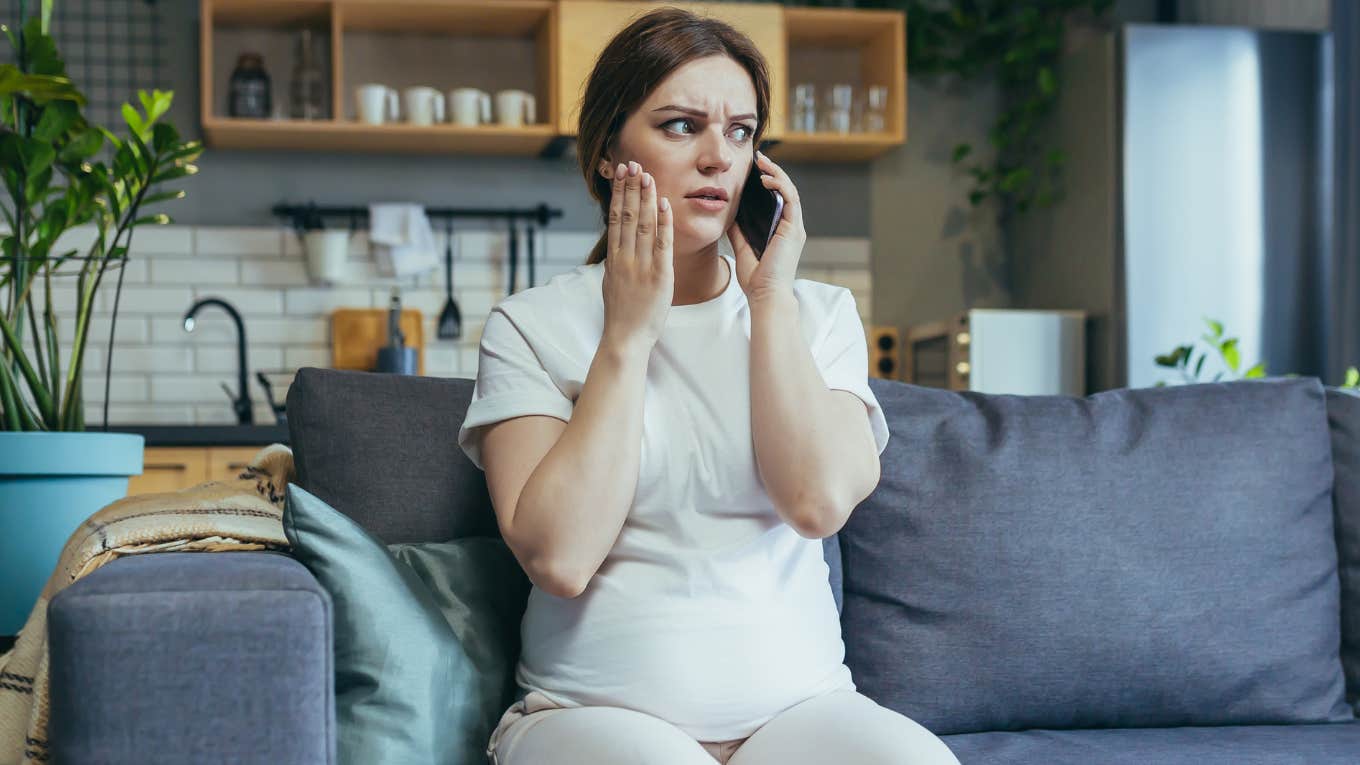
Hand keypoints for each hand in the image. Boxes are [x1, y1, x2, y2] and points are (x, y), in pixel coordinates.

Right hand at [601, 160, 673, 353]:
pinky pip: (662, 244)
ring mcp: (641, 266)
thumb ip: (617, 260)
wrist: (626, 338)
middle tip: (633, 164)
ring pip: (643, 224)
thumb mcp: (612, 282)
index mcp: (614, 258)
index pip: (616, 218)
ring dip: (646, 198)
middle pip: (628, 215)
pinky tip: (664, 204)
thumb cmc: (622, 313)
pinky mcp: (659, 276)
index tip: (621, 174)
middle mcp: (625, 258)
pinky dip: (663, 223)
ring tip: (648, 175)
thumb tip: (617, 242)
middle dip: (631, 187)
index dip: (619, 193)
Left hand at [727, 149, 804, 301]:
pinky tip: (766, 179)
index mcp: (781, 230)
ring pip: (789, 190)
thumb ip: (738, 229)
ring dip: (776, 173)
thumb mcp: (742, 247)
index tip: (753, 169)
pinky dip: (780, 185)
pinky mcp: (794, 229)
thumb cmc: (756, 278)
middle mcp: (791, 226)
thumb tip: (728, 211)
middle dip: (772, 171)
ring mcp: (794, 227)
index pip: (777, 198)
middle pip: (785, 190)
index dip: (768, 180)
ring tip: (762, 162)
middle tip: (758, 158)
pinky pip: (790, 199)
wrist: (765, 295)